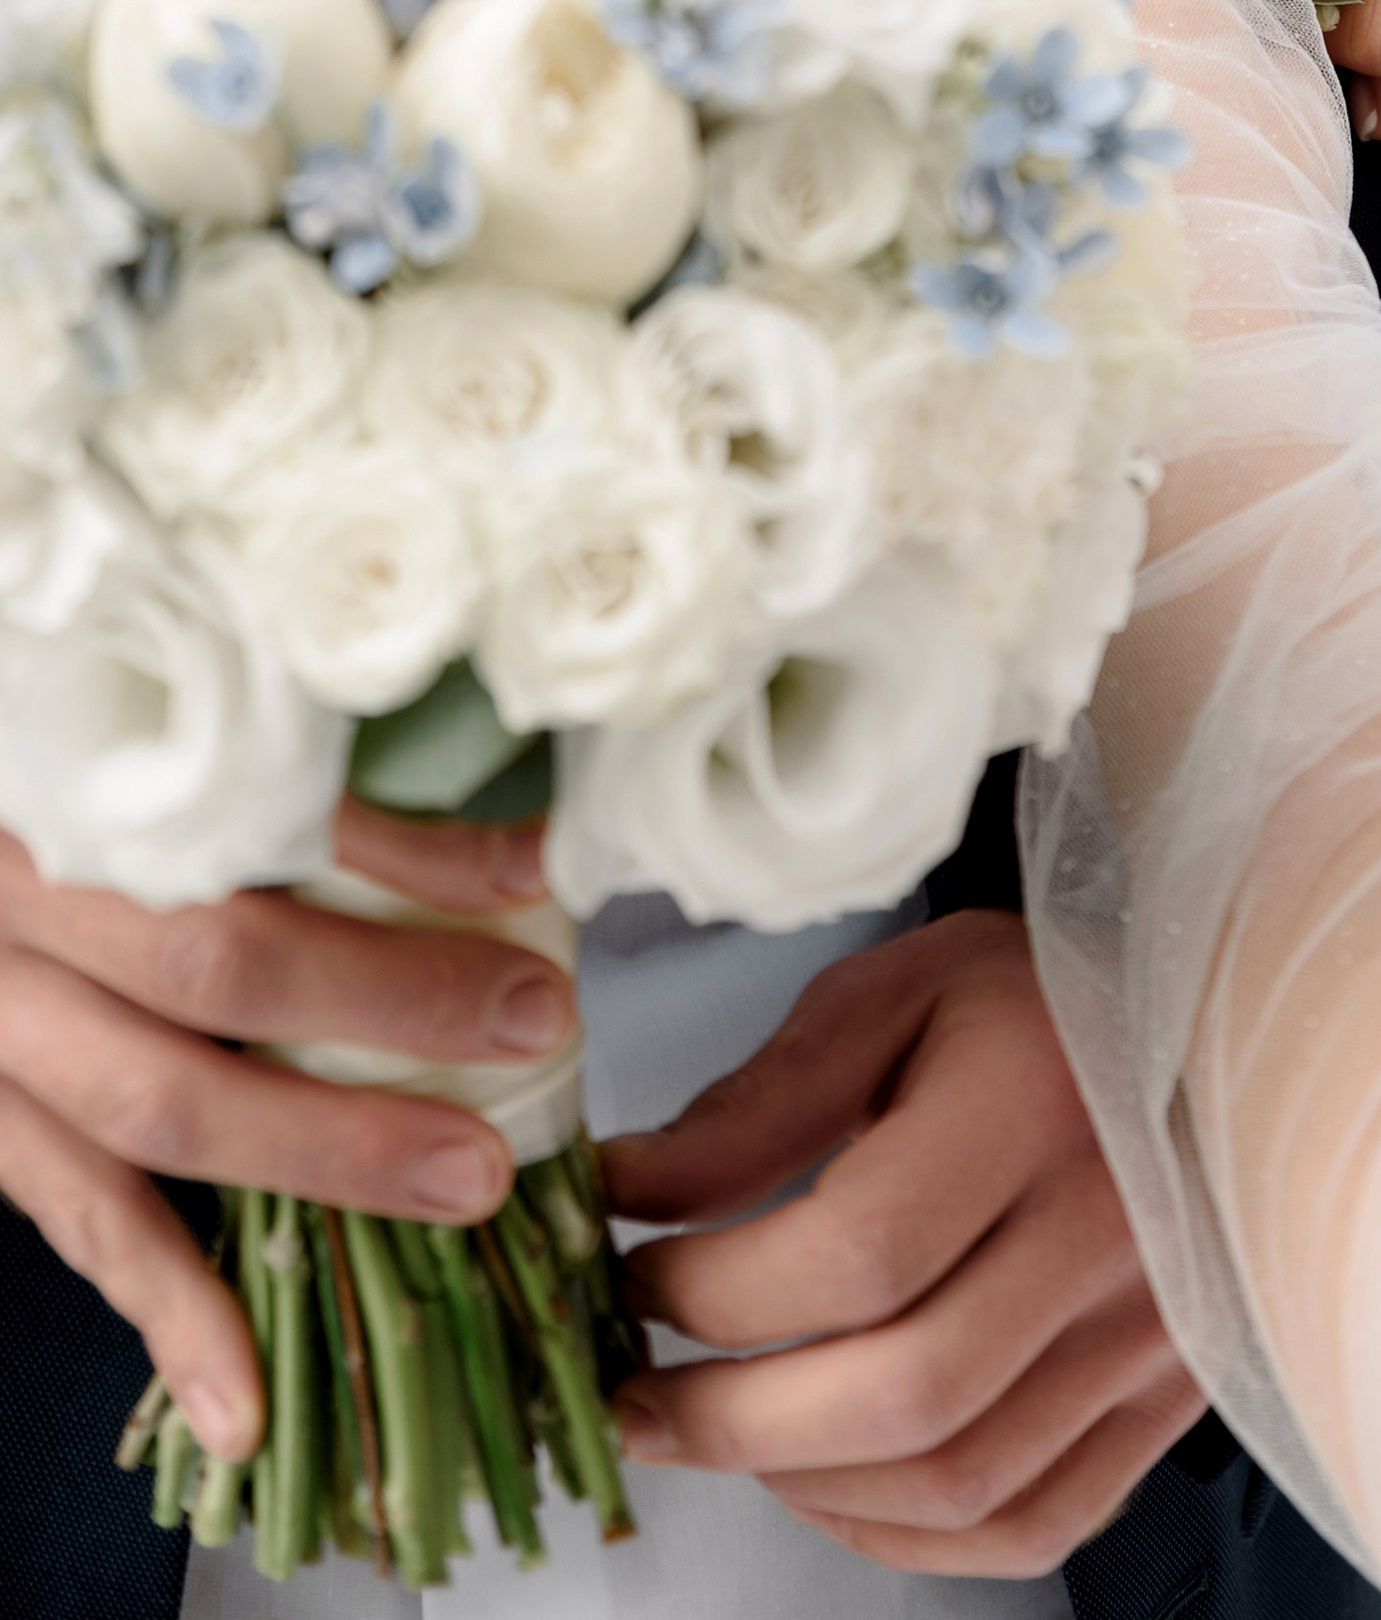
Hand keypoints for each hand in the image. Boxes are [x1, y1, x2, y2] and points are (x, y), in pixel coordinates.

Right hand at [0, 794, 569, 1466]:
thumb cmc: (88, 816)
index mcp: (100, 792)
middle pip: (218, 960)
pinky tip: (246, 1400)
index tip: (533, 874)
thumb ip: (310, 791)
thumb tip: (513, 834)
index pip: (265, 813)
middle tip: (531, 1025)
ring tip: (464, 1182)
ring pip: (161, 1104)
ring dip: (326, 1154)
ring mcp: (1, 1029)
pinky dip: (170, 1311)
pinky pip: (83, 1224)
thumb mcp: (174, 775)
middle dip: (389, 1002)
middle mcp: (35, 906)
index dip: (405, 850)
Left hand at [604, 911, 1201, 1577]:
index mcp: (1034, 1101)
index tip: (637, 1281)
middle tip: (641, 1398)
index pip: (859, 1251)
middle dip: (733, 1421)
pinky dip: (910, 1536)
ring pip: (959, 1481)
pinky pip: (1032, 1525)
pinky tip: (832, 1481)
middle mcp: (1109, 1228)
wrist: (1196, 1026)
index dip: (719, 1291)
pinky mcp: (1166, 1393)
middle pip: (904, 1393)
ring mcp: (1149, 1328)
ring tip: (726, 1434)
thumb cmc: (1031, 1002)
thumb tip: (628, 1196)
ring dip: (806, 1485)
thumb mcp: (888, 998)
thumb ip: (758, 1106)